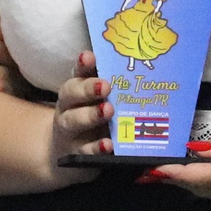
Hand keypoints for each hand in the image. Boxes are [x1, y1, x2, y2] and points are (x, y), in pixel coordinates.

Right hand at [48, 51, 115, 178]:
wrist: (66, 153)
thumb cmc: (91, 120)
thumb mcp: (98, 103)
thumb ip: (114, 87)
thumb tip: (144, 70)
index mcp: (75, 90)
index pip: (78, 73)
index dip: (82, 65)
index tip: (90, 57)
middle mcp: (69, 108)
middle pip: (71, 94)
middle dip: (88, 89)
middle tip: (105, 86)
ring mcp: (70, 132)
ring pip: (74, 121)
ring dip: (90, 115)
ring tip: (108, 110)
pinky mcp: (76, 154)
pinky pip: (85, 151)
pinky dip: (96, 147)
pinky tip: (108, 145)